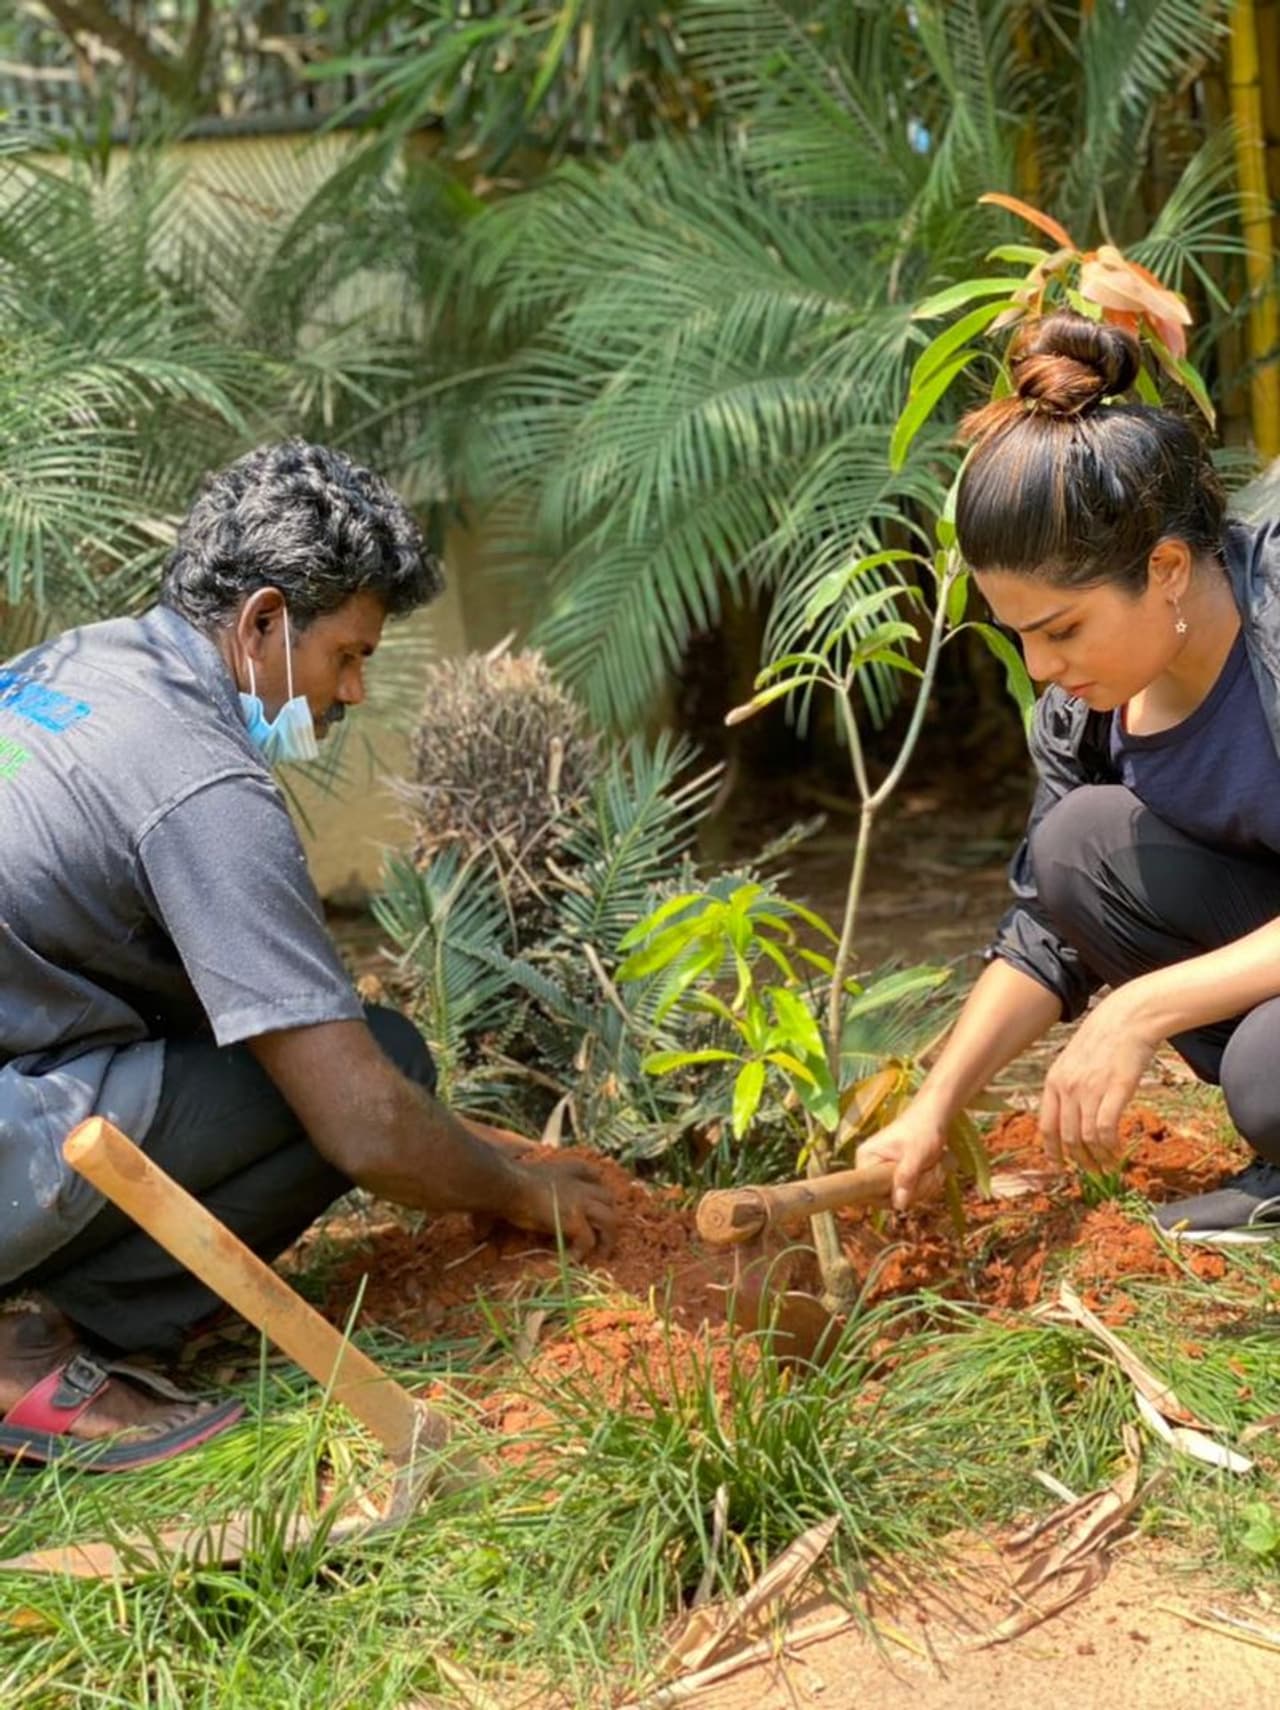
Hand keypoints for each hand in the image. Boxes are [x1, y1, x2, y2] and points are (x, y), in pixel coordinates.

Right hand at [508, 1156, 617, 1257]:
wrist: (505, 1186)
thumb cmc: (508, 1183)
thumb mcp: (529, 1178)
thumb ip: (537, 1187)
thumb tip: (517, 1205)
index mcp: (568, 1170)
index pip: (594, 1174)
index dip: (597, 1188)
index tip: (594, 1201)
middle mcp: (580, 1184)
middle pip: (609, 1198)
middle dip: (609, 1215)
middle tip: (602, 1234)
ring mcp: (580, 1202)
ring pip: (610, 1220)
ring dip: (608, 1239)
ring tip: (600, 1254)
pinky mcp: (575, 1221)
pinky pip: (588, 1241)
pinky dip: (582, 1253)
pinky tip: (571, 1261)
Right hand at [854, 1104, 949, 1211]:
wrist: (934, 1115)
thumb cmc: (922, 1130)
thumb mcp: (915, 1155)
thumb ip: (906, 1178)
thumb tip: (899, 1206)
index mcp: (866, 1158)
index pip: (867, 1193)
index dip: (887, 1197)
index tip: (908, 1188)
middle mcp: (871, 1166)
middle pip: (887, 1197)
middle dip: (913, 1190)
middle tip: (927, 1172)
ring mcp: (885, 1170)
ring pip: (903, 1196)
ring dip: (923, 1186)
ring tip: (932, 1166)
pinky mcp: (898, 1173)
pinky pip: (911, 1191)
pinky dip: (926, 1184)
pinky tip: (933, 1169)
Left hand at [1038, 987, 1160, 1172]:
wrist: (1127, 1017)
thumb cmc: (1104, 1038)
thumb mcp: (1073, 1060)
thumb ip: (1068, 1085)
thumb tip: (1069, 1114)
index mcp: (1053, 1081)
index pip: (1046, 1126)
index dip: (1053, 1151)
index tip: (1061, 1165)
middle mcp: (1067, 1088)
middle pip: (1067, 1138)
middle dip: (1080, 1161)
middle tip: (1093, 1172)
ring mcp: (1089, 1089)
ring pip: (1086, 1138)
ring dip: (1098, 1158)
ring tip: (1109, 1167)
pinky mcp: (1114, 1090)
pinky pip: (1106, 1130)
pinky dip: (1111, 1147)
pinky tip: (1118, 1152)